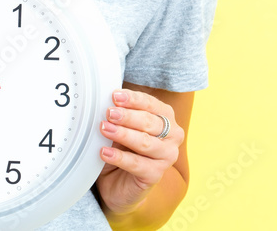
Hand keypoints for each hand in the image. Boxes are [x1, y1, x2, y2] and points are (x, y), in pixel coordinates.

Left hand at [95, 88, 185, 217]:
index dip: (133, 99)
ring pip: (145, 142)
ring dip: (123, 134)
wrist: (119, 181)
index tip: (115, 96)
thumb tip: (107, 104)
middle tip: (109, 113)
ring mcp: (167, 156)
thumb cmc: (123, 147)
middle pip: (150, 122)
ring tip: (104, 129)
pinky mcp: (156, 175)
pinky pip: (136, 164)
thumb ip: (119, 115)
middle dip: (127, 116)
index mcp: (165, 117)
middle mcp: (172, 135)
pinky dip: (119, 157)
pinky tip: (104, 152)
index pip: (150, 104)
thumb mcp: (120, 127)